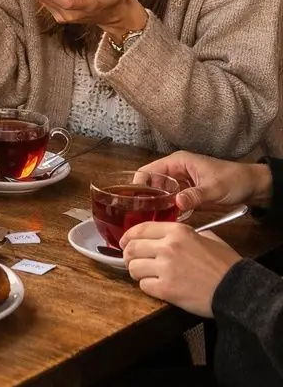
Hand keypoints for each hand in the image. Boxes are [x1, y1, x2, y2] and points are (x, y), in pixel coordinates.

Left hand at [121, 220, 240, 315]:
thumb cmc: (225, 264)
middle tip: (131, 261)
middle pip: (132, 248)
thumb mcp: (207, 237)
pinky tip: (156, 286)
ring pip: (134, 268)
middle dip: (128, 256)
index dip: (128, 236)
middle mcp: (167, 246)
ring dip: (136, 272)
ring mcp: (165, 268)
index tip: (125, 242)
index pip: (141, 229)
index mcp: (177, 231)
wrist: (236, 289)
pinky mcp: (166, 289)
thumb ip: (186, 234)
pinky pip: (143, 286)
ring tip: (144, 275)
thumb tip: (172, 236)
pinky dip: (147, 287)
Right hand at [136, 150, 272, 212]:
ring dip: (154, 207)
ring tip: (146, 223)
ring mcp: (180, 185)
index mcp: (177, 162)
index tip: (134, 203)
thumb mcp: (214, 188)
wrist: (252, 187)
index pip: (148, 171)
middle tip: (137, 217)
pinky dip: (165, 211)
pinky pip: (170, 202)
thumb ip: (195, 195)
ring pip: (159, 194)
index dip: (138, 185)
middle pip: (150, 184)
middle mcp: (175, 172)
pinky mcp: (186, 196)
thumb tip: (176, 203)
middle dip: (144, 198)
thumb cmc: (233, 180)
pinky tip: (162, 224)